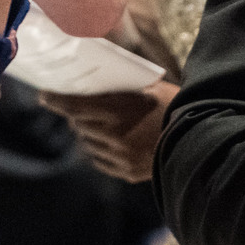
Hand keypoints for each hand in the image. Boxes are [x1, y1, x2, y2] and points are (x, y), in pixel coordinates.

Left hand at [42, 80, 176, 182]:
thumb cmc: (175, 106)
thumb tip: (98, 73)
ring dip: (87, 133)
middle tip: (77, 107)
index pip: (72, 105)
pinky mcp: (126, 171)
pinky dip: (99, 150)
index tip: (44, 95)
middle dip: (74, 116)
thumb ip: (122, 85)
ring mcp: (119, 156)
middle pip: (77, 124)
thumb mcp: (150, 86)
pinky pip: (100, 160)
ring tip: (100, 125)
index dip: (54, 100)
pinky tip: (109, 142)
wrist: (200, 139)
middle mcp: (113, 135)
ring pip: (87, 143)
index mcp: (116, 109)